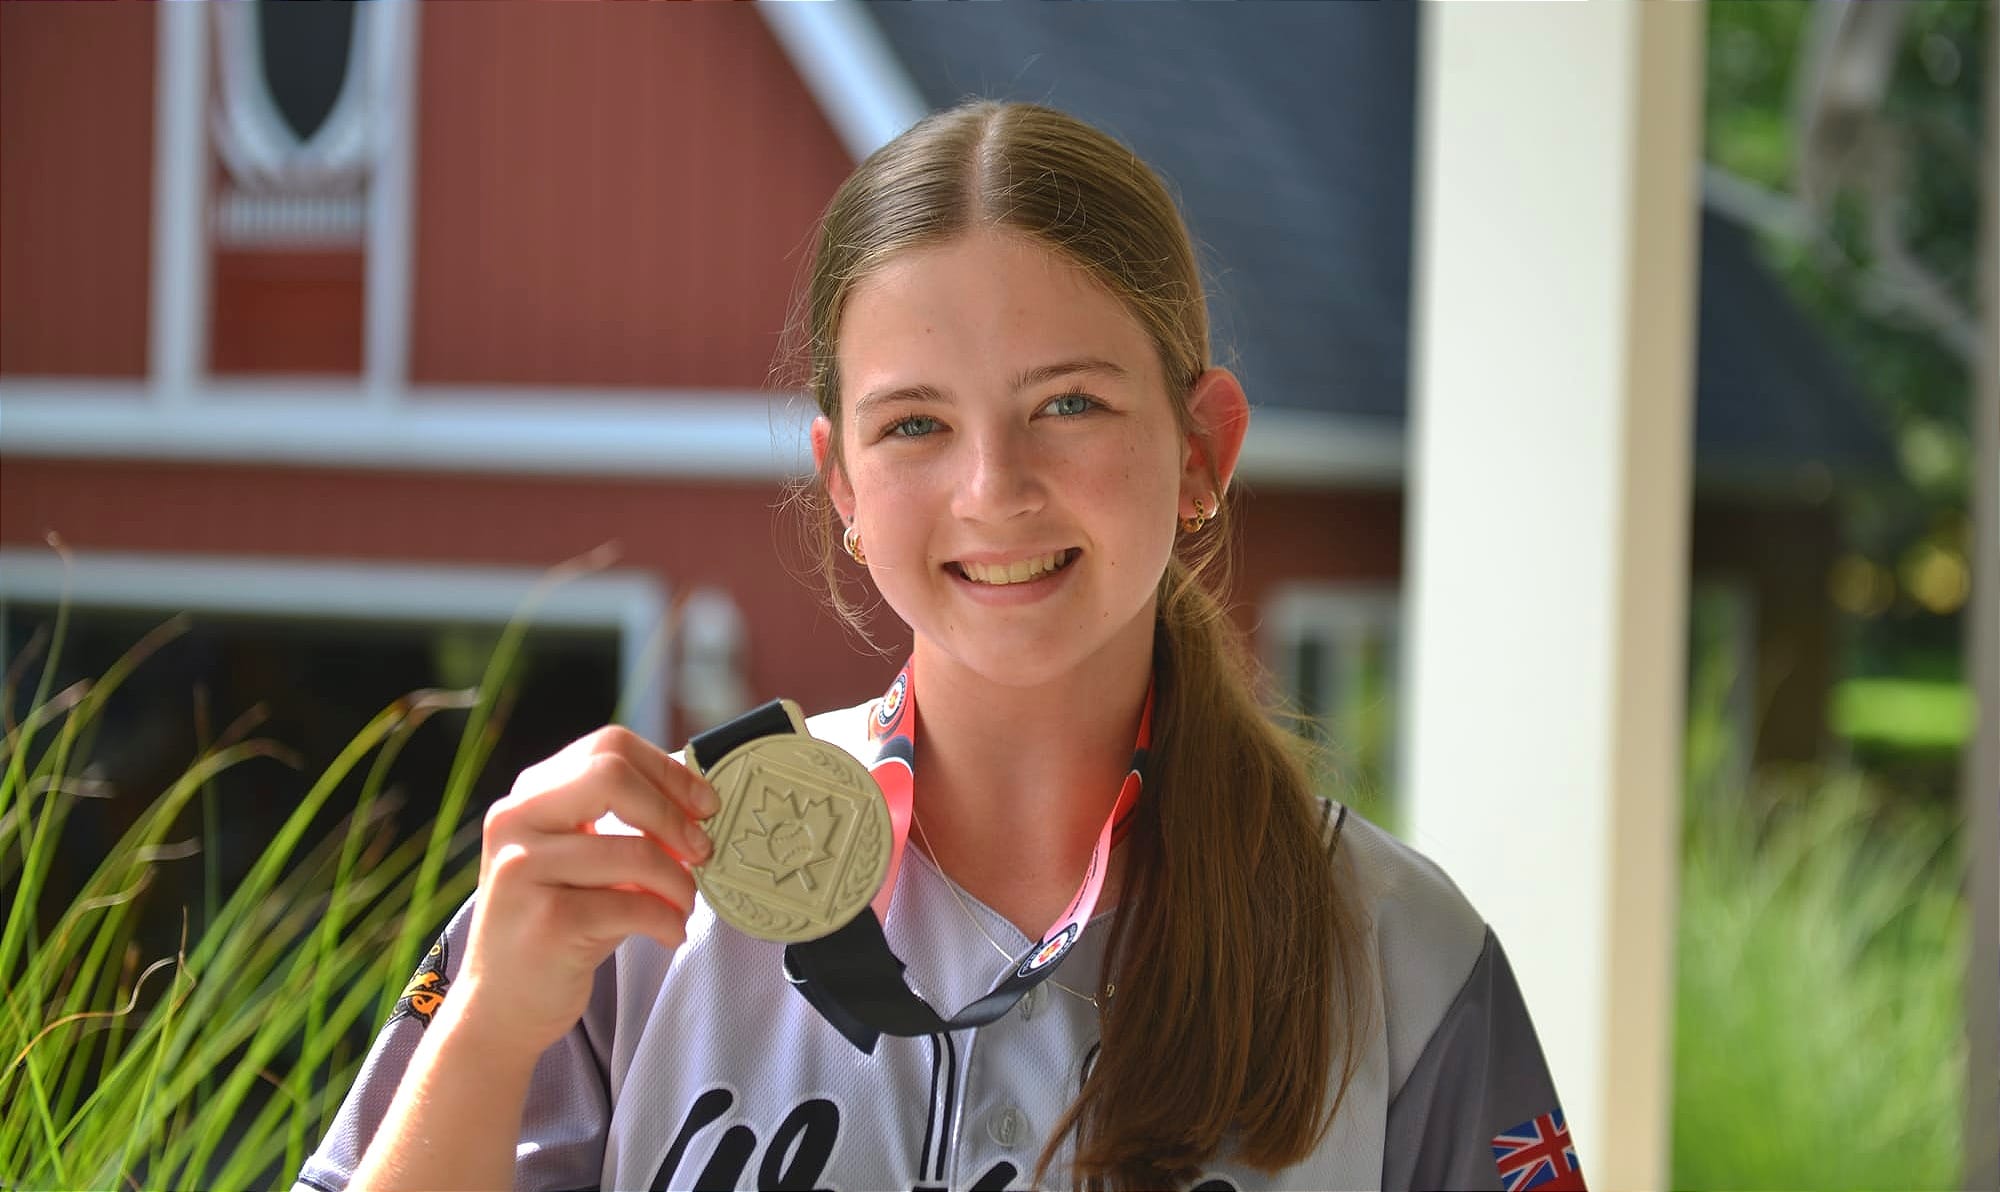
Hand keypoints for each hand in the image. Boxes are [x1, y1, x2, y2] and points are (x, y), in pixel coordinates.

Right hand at [442, 725, 717, 1061]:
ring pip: (635, 850)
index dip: (668, 771)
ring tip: (683, 905)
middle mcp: (516, 823)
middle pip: (613, 776)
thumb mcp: (576, 860)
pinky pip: (634, 905)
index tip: (705, 805)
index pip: (608, 747)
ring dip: (680, 883)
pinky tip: (669, 934)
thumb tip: (699, 804)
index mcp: (527, 797)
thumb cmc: (555, 925)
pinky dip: (668, 921)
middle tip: (701, 851)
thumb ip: (618, 823)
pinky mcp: (546, 923)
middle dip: (673, 813)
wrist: (499, 1007)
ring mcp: (524, 871)